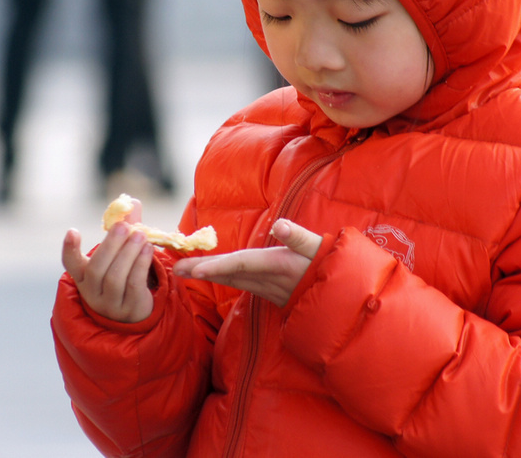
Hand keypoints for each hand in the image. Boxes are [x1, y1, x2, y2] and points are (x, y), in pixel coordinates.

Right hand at [61, 199, 155, 322]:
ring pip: (115, 278)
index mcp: (84, 276)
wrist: (137, 310)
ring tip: (141, 235)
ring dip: (129, 254)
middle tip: (124, 226)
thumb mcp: (121, 252)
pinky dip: (141, 265)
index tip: (72, 230)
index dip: (70, 248)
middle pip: (97, 269)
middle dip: (111, 245)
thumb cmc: (125, 274)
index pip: (71, 264)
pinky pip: (134, 285)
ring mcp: (110, 304)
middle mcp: (92, 292)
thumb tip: (132, 202)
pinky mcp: (130, 309)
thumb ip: (126, 228)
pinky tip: (149, 249)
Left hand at [173, 219, 321, 306]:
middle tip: (176, 269)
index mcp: (277, 265)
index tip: (195, 270)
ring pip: (233, 280)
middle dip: (202, 272)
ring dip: (209, 274)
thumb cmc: (331, 264)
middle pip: (230, 274)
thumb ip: (298, 236)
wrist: (345, 296)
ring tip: (184, 270)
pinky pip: (241, 283)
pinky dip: (223, 277)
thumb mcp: (318, 247)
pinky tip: (211, 274)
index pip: (241, 265)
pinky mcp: (270, 291)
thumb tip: (279, 225)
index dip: (218, 267)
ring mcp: (268, 288)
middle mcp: (268, 280)